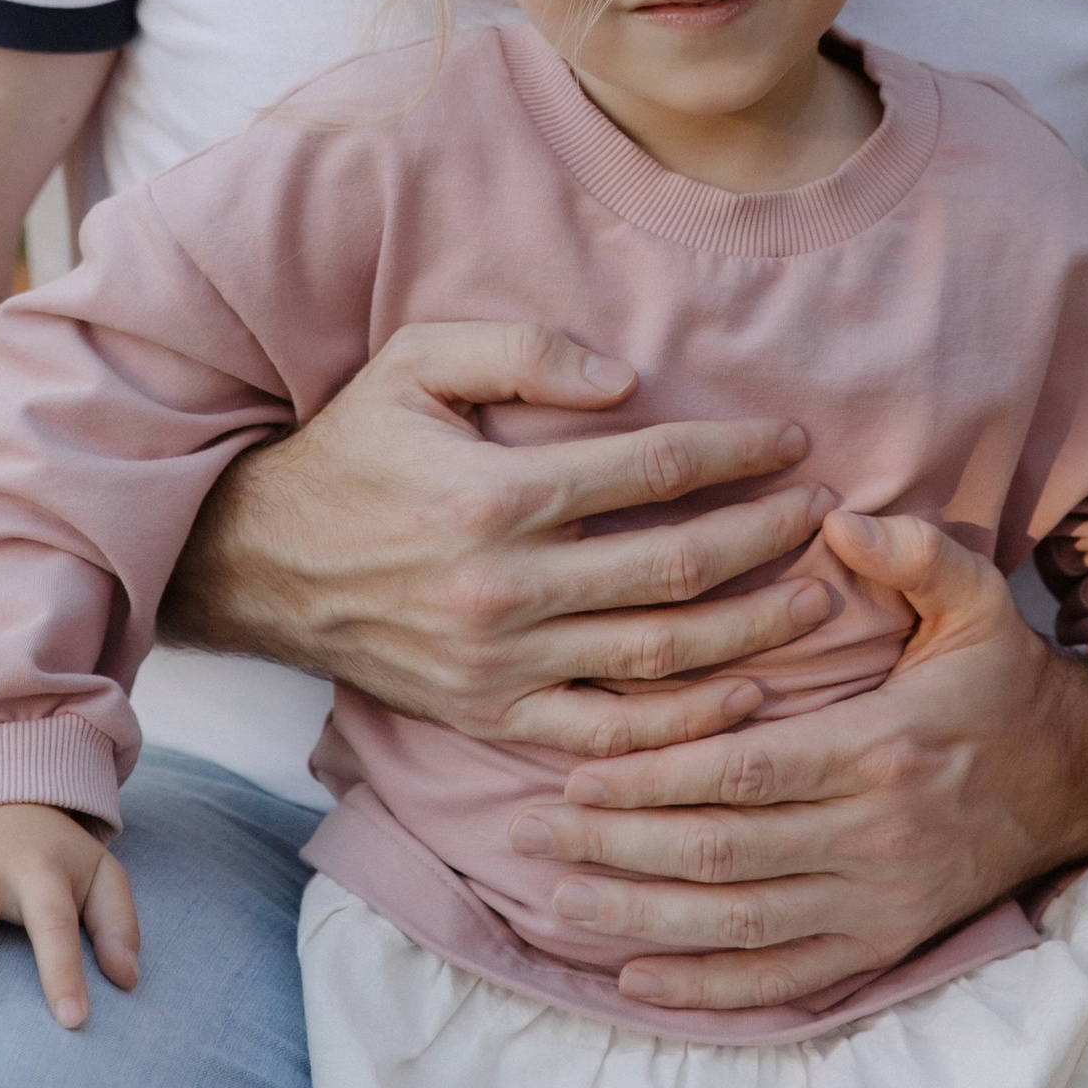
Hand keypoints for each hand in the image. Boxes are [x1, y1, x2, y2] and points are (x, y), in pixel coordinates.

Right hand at [168, 320, 844, 758]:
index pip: (652, 470)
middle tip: (827, 510)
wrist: (260, 562)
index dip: (734, 453)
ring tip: (816, 596)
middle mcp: (506, 589)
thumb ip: (522, 351)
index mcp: (495, 494)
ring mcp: (502, 665)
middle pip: (676, 569)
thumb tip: (627, 378)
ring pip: (658, 658)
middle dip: (766, 537)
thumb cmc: (354, 446)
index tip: (791, 438)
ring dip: (751, 629)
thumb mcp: (417, 362)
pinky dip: (683, 726)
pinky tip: (743, 694)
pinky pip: (607, 736)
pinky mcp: (492, 716)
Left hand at [505, 510, 1087, 1012]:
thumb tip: (839, 515)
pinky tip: (634, 977)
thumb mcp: (978, 601)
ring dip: (639, 915)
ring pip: (736, 922)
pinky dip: (704, 986)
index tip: (576, 770)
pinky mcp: (880, 945)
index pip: (742, 773)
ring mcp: (875, 901)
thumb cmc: (1003, 684)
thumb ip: (915, 552)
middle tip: (530, 828)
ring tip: (557, 895)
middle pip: (721, 852)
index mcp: (881, 749)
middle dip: (617, 844)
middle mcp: (872, 836)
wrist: (1075, 784)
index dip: (655, 778)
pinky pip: (780, 978)